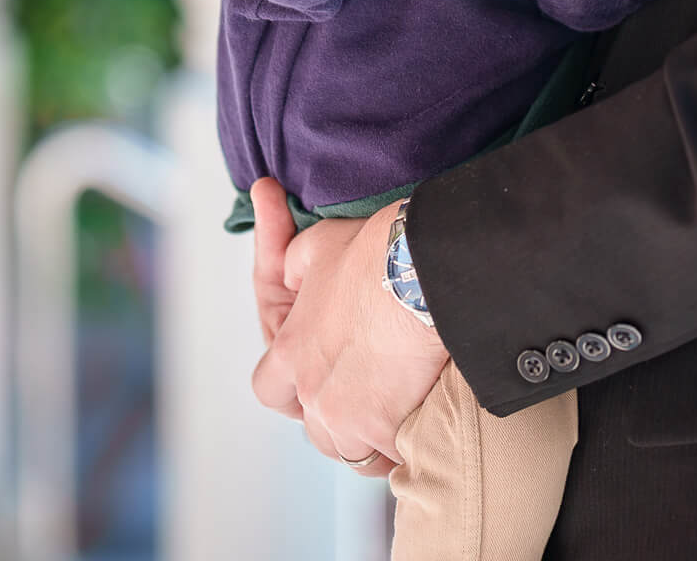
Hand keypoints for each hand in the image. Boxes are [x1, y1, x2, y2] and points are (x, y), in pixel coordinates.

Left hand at [251, 201, 447, 476]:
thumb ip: (294, 263)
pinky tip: (420, 422)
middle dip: (336, 419)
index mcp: (293, 352)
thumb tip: (291, 275)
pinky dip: (404, 444)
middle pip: (315, 431)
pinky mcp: (389, 430)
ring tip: (395, 413)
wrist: (427, 270)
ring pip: (352, 450)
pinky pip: (393, 454)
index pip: (269, 389)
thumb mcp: (321, 242)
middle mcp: (315, 392)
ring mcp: (351, 418)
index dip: (289, 388)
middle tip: (364, 398)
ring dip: (369, 436)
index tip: (312, 383)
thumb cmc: (378, 252)